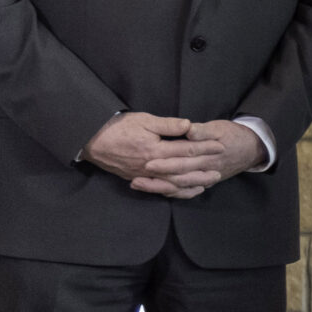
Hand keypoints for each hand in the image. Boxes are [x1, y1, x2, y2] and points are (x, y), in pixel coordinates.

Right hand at [84, 112, 255, 199]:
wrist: (91, 141)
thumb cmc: (117, 127)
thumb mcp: (143, 120)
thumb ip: (167, 125)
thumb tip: (189, 126)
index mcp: (155, 150)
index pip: (186, 150)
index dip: (205, 148)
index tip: (220, 146)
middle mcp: (152, 166)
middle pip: (184, 170)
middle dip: (203, 168)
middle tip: (220, 168)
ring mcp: (145, 175)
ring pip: (174, 183)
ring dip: (193, 183)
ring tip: (209, 182)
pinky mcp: (139, 179)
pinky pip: (161, 189)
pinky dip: (176, 191)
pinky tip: (187, 190)